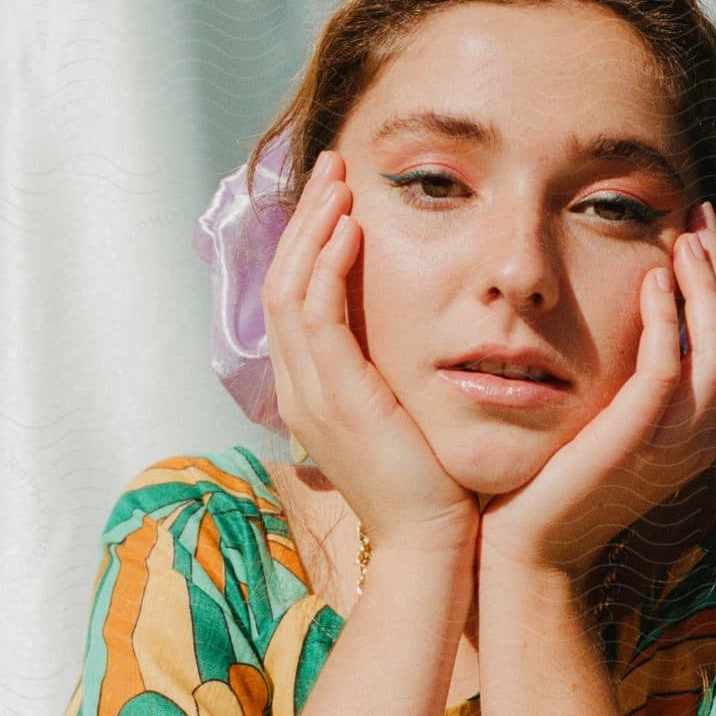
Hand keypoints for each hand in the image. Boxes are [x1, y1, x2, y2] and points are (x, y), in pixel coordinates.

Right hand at [261, 149, 480, 554]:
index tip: (339, 199)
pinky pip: (316, 312)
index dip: (311, 244)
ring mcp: (308, 393)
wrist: (431, 547)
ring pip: (291, 286)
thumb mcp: (405, 423)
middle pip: (282, 281)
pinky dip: (328, 264)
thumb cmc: (433, 490)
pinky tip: (352, 227)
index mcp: (311, 394)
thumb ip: (393, 382)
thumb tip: (410, 350)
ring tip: (341, 181)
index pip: (294, 301)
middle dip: (306, 219)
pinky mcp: (333, 395)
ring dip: (314, 227)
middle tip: (333, 168)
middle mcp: (298, 389)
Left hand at [476, 205, 715, 581]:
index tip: (700, 236)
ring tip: (682, 241)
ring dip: (706, 288)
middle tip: (698, 220)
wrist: (525, 552)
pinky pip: (668, 369)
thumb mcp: (603, 425)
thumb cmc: (550, 487)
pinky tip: (650, 280)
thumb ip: (626, 382)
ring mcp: (673, 445)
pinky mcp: (634, 442)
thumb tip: (626, 320)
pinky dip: (667, 319)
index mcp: (696, 435)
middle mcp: (698, 440)